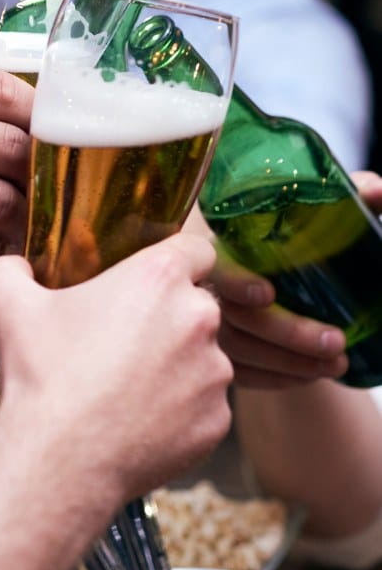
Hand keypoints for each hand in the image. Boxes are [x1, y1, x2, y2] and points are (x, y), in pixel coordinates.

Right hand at [0, 234, 231, 505]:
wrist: (57, 462)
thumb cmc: (41, 376)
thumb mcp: (11, 304)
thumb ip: (11, 269)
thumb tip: (14, 264)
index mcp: (160, 278)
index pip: (197, 249)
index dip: (178, 260)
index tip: (154, 280)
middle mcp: (199, 319)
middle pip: (199, 305)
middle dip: (171, 318)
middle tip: (127, 339)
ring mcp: (214, 374)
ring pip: (204, 358)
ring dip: (178, 365)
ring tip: (130, 386)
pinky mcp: (217, 421)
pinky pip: (205, 405)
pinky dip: (182, 410)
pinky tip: (140, 419)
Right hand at [204, 170, 381, 389]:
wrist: (280, 266)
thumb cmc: (299, 232)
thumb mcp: (323, 210)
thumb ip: (348, 195)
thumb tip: (375, 190)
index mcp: (219, 243)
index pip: (214, 265)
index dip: (236, 281)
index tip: (268, 294)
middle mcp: (205, 284)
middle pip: (232, 317)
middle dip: (287, 333)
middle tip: (337, 342)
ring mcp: (208, 321)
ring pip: (238, 352)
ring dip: (289, 363)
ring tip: (336, 363)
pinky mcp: (217, 353)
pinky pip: (241, 375)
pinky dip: (276, 379)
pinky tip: (308, 376)